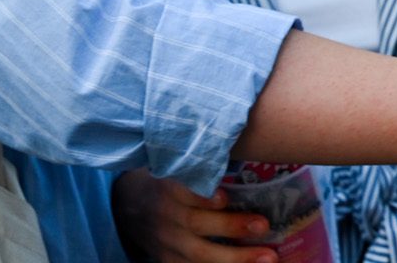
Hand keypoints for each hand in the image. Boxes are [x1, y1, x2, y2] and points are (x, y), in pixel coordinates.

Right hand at [111, 169, 277, 262]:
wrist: (128, 205)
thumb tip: (249, 144)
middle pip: (196, 223)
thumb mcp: (177, 164)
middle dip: (231, 226)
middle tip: (264, 225)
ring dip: (235, 258)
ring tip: (268, 257)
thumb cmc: (168, 178)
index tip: (224, 196)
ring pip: (199, 253)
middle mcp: (165, 214)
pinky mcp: (168, 259)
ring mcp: (165, 241)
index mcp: (167, 185)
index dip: (202, 196)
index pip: (182, 189)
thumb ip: (203, 162)